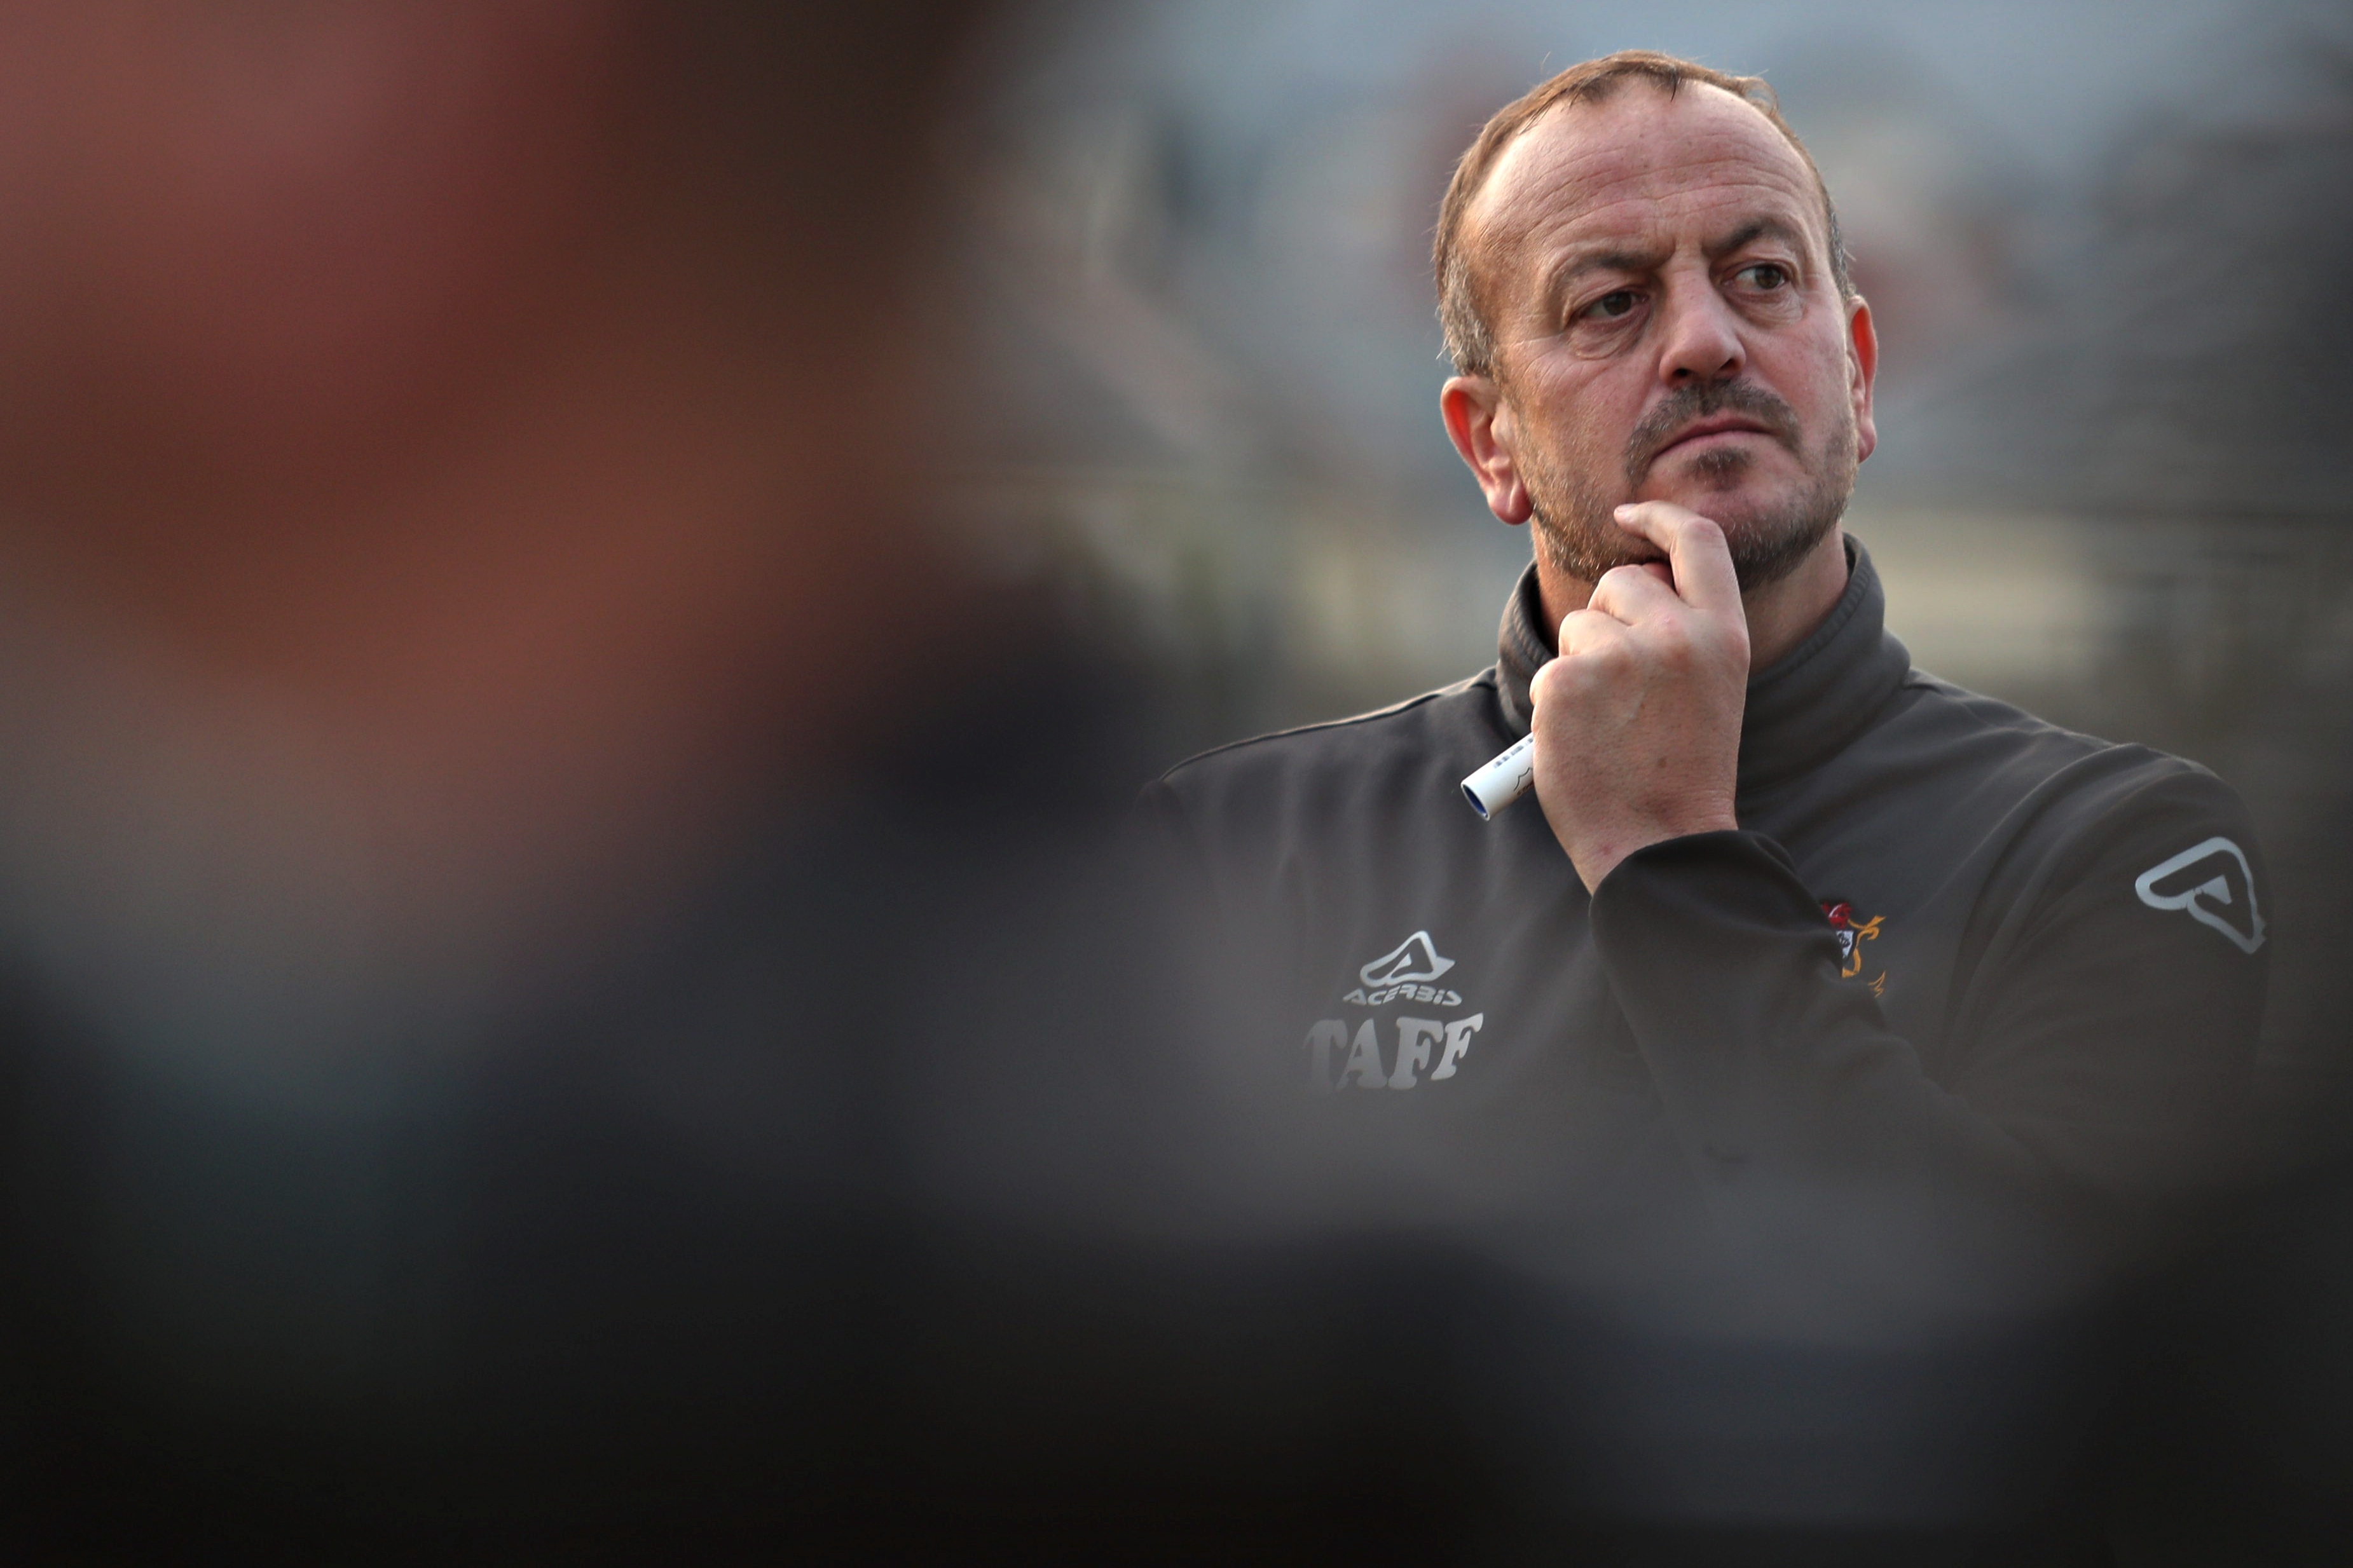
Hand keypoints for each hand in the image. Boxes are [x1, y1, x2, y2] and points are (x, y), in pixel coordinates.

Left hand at [1529, 501, 1749, 890]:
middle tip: (1623, 685)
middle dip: (1610, 616)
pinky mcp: (1568, 680)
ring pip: (1580, 624)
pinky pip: (1552, 668)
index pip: (1697, 540)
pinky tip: (1583, 740)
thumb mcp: (1710, 689)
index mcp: (1723, 633)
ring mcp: (1619, 655)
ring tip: (1609, 722)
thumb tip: (1632, 581)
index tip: (1629, 512)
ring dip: (1583, 661)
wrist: (1661, 843)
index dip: (1660, 515)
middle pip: (1623, 580)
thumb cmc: (1682, 773)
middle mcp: (1676, 634)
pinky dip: (1557, 702)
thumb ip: (1683, 632)